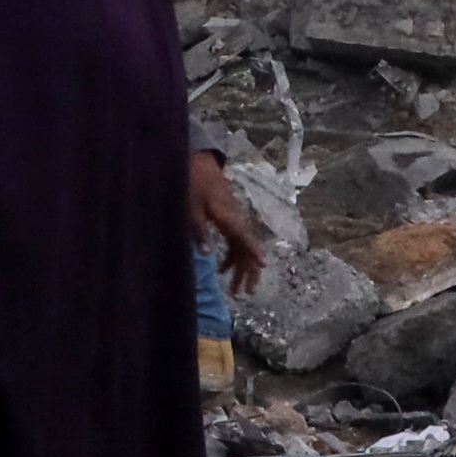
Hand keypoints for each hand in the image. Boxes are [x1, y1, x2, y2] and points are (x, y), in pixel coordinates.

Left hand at [185, 147, 263, 287]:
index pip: (245, 239)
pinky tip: (222, 270)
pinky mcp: (228, 221)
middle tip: (246, 293)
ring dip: (239, 269)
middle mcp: (236, 221)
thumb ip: (200, 232)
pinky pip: (234, 243)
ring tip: (236, 291)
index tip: (263, 266)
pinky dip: (231, 258)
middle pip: (247, 249)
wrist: (200, 163)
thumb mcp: (192, 209)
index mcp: (230, 219)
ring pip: (242, 249)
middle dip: (248, 272)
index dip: (254, 253)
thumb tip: (207, 256)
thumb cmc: (195, 184)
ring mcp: (233, 221)